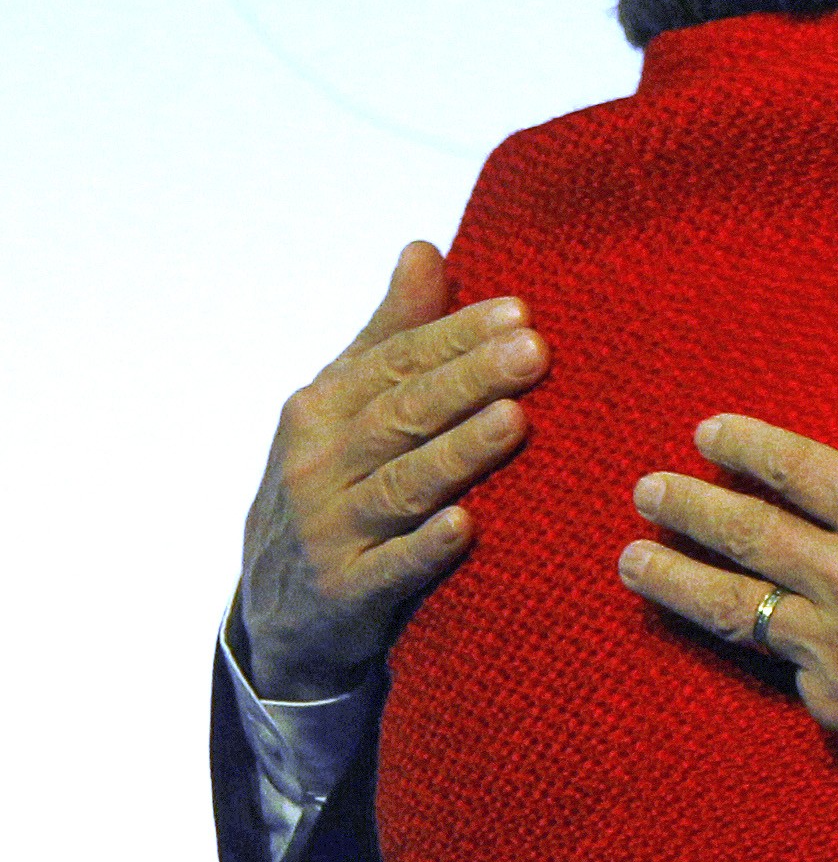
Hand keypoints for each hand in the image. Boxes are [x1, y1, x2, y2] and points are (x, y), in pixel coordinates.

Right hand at [238, 241, 549, 699]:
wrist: (279, 612)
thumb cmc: (330, 485)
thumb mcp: (343, 407)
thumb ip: (390, 332)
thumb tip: (425, 248)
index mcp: (323, 408)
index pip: (395, 362)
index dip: (455, 335)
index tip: (519, 310)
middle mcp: (318, 464)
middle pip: (401, 414)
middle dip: (468, 379)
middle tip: (534, 350)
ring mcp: (328, 531)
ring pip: (400, 485)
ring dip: (457, 453)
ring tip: (515, 419)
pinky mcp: (344, 594)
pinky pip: (389, 570)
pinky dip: (423, 549)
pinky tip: (465, 528)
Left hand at [619, 354, 837, 788]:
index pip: (793, 469)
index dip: (743, 445)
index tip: (706, 433)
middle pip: (744, 535)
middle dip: (686, 508)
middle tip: (645, 493)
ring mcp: (837, 651)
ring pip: (734, 610)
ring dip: (676, 580)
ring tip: (635, 562)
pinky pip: (788, 666)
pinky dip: (770, 642)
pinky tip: (753, 627)